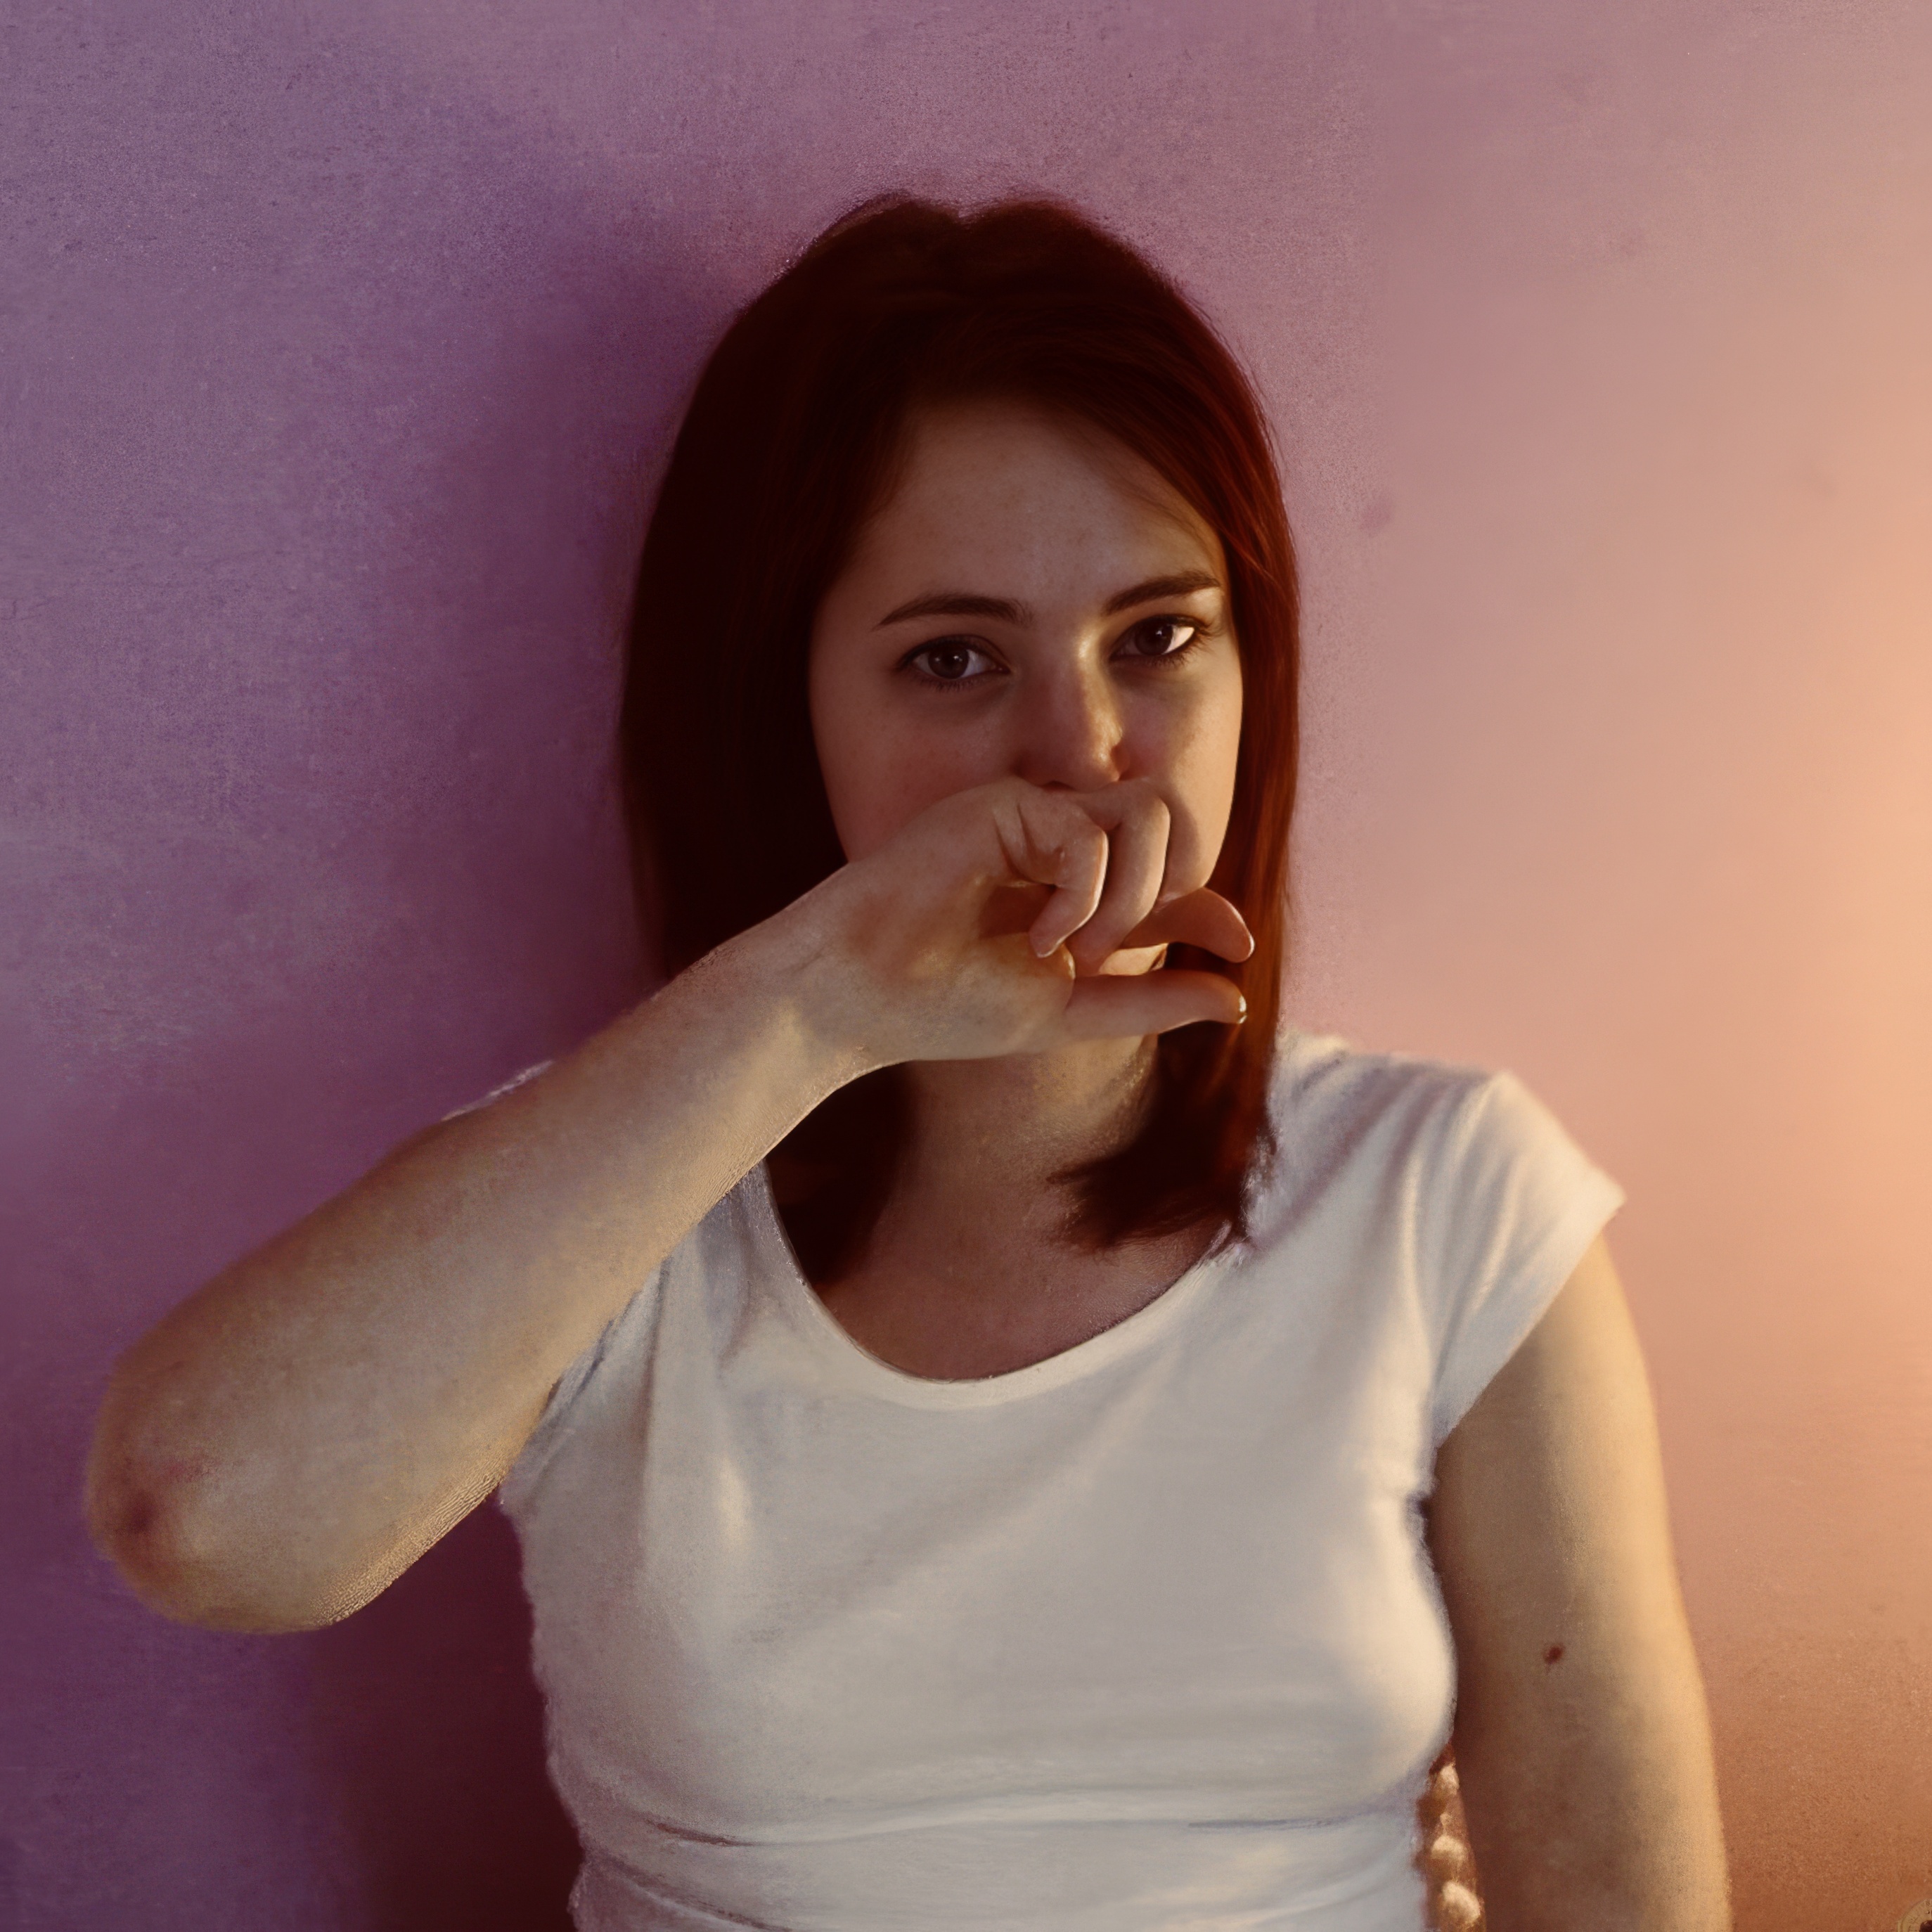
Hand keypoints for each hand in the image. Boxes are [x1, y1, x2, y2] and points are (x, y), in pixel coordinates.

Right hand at [781, 775, 1254, 1071]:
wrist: (855, 999)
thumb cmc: (942, 1010)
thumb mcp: (1066, 1011)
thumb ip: (1150, 1000)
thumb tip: (1239, 998)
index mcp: (1068, 884)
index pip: (1165, 871)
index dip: (1208, 899)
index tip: (1238, 944)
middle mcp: (1054, 839)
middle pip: (1169, 819)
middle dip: (1169, 888)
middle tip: (1109, 952)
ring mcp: (1029, 815)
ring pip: (1145, 812)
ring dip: (1130, 892)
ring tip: (1076, 948)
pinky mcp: (1002, 804)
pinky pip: (1088, 832)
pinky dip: (1081, 894)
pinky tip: (1038, 937)